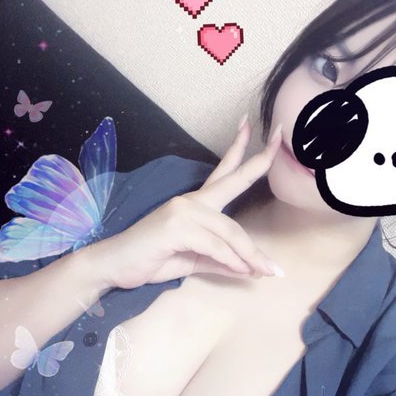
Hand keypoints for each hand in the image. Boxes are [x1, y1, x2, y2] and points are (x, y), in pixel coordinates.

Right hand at [88, 118, 283, 289]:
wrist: (114, 267)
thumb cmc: (153, 259)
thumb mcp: (195, 260)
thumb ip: (222, 261)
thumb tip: (252, 270)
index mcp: (197, 203)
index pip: (224, 171)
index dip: (240, 148)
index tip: (251, 123)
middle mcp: (192, 201)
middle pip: (233, 181)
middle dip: (259, 160)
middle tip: (281, 138)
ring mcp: (183, 211)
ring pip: (230, 231)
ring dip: (251, 254)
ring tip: (267, 270)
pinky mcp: (176, 228)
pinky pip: (215, 246)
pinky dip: (231, 261)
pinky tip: (242, 272)